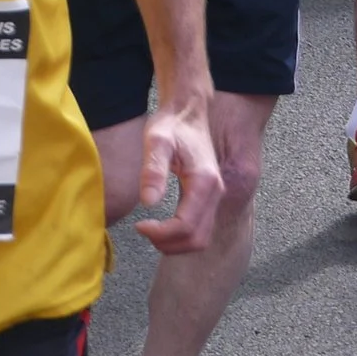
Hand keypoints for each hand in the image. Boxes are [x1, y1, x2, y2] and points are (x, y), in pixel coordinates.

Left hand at [128, 92, 224, 253]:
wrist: (188, 111)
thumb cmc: (170, 124)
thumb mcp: (156, 141)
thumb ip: (153, 170)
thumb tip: (149, 203)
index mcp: (204, 182)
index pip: (186, 226)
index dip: (161, 234)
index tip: (140, 225)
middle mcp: (216, 191)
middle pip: (197, 239)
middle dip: (168, 243)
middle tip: (145, 230)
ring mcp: (216, 195)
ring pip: (201, 238)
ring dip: (176, 244)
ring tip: (152, 230)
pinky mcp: (210, 196)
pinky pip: (201, 229)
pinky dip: (182, 236)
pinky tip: (163, 225)